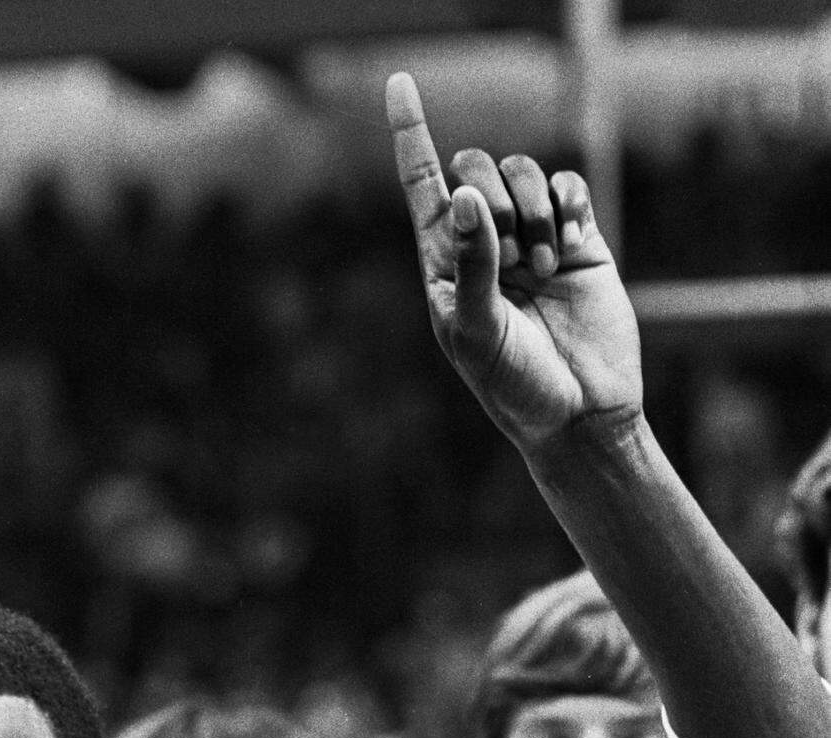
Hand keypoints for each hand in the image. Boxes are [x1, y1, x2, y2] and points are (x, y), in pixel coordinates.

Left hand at [386, 73, 641, 453]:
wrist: (579, 414)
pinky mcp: (578, 241)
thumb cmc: (515, 386)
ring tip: (543, 269)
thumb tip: (465, 196)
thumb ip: (469, 264)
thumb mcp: (477, 332)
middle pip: (476, 170)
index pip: (423, 186)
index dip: (411, 134)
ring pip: (524, 173)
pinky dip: (565, 206)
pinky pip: (567, 188)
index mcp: (446, 265)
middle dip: (493, 199)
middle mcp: (485, 245)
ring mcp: (532, 239)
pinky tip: (566, 246)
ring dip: (533, 212)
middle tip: (511, 261)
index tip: (398, 83)